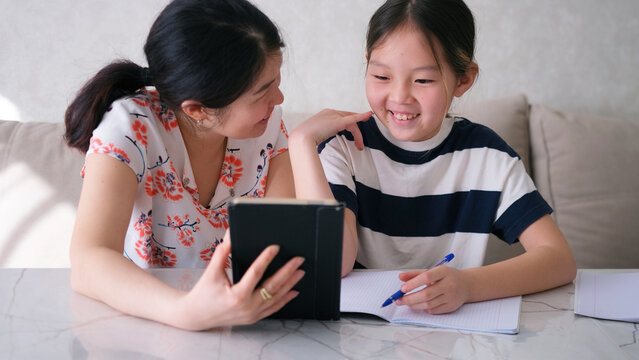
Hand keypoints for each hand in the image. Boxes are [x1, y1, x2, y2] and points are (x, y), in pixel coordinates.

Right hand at [176, 232, 304, 329]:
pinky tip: (294, 290)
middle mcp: (246, 307)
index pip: (255, 273)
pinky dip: (285, 299)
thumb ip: (222, 253)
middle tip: (299, 259)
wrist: (196, 316)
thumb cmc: (203, 292)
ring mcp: (252, 314)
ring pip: (276, 298)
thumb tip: (231, 234)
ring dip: (290, 284)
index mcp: (236, 295)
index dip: (266, 259)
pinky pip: (273, 308)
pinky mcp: (253, 318)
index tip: (276, 247)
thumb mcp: (211, 272)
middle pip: (272, 287)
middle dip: (287, 271)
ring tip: (300, 271)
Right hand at [291, 109, 372, 149]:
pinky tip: (369, 115)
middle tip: (360, 143)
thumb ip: (320, 134)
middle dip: (356, 130)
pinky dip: (362, 116)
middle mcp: (330, 112)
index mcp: (324, 114)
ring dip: (358, 136)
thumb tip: (319, 141)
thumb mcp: (313, 134)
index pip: (341, 117)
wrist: (301, 138)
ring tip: (359, 147)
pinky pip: (353, 119)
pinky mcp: (339, 121)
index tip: (355, 130)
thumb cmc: (304, 139)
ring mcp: (334, 115)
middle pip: (349, 119)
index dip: (351, 121)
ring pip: (352, 123)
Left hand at [395, 266, 469, 313]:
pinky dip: (424, 308)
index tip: (402, 289)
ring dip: (415, 305)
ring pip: (429, 304)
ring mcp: (451, 296)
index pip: (426, 277)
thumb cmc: (446, 277)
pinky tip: (420, 305)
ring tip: (407, 303)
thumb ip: (415, 274)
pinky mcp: (452, 306)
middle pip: (426, 294)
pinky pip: (434, 310)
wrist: (466, 284)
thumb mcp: (432, 271)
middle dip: (410, 298)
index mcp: (443, 272)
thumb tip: (400, 277)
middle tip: (399, 300)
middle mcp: (449, 284)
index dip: (413, 284)